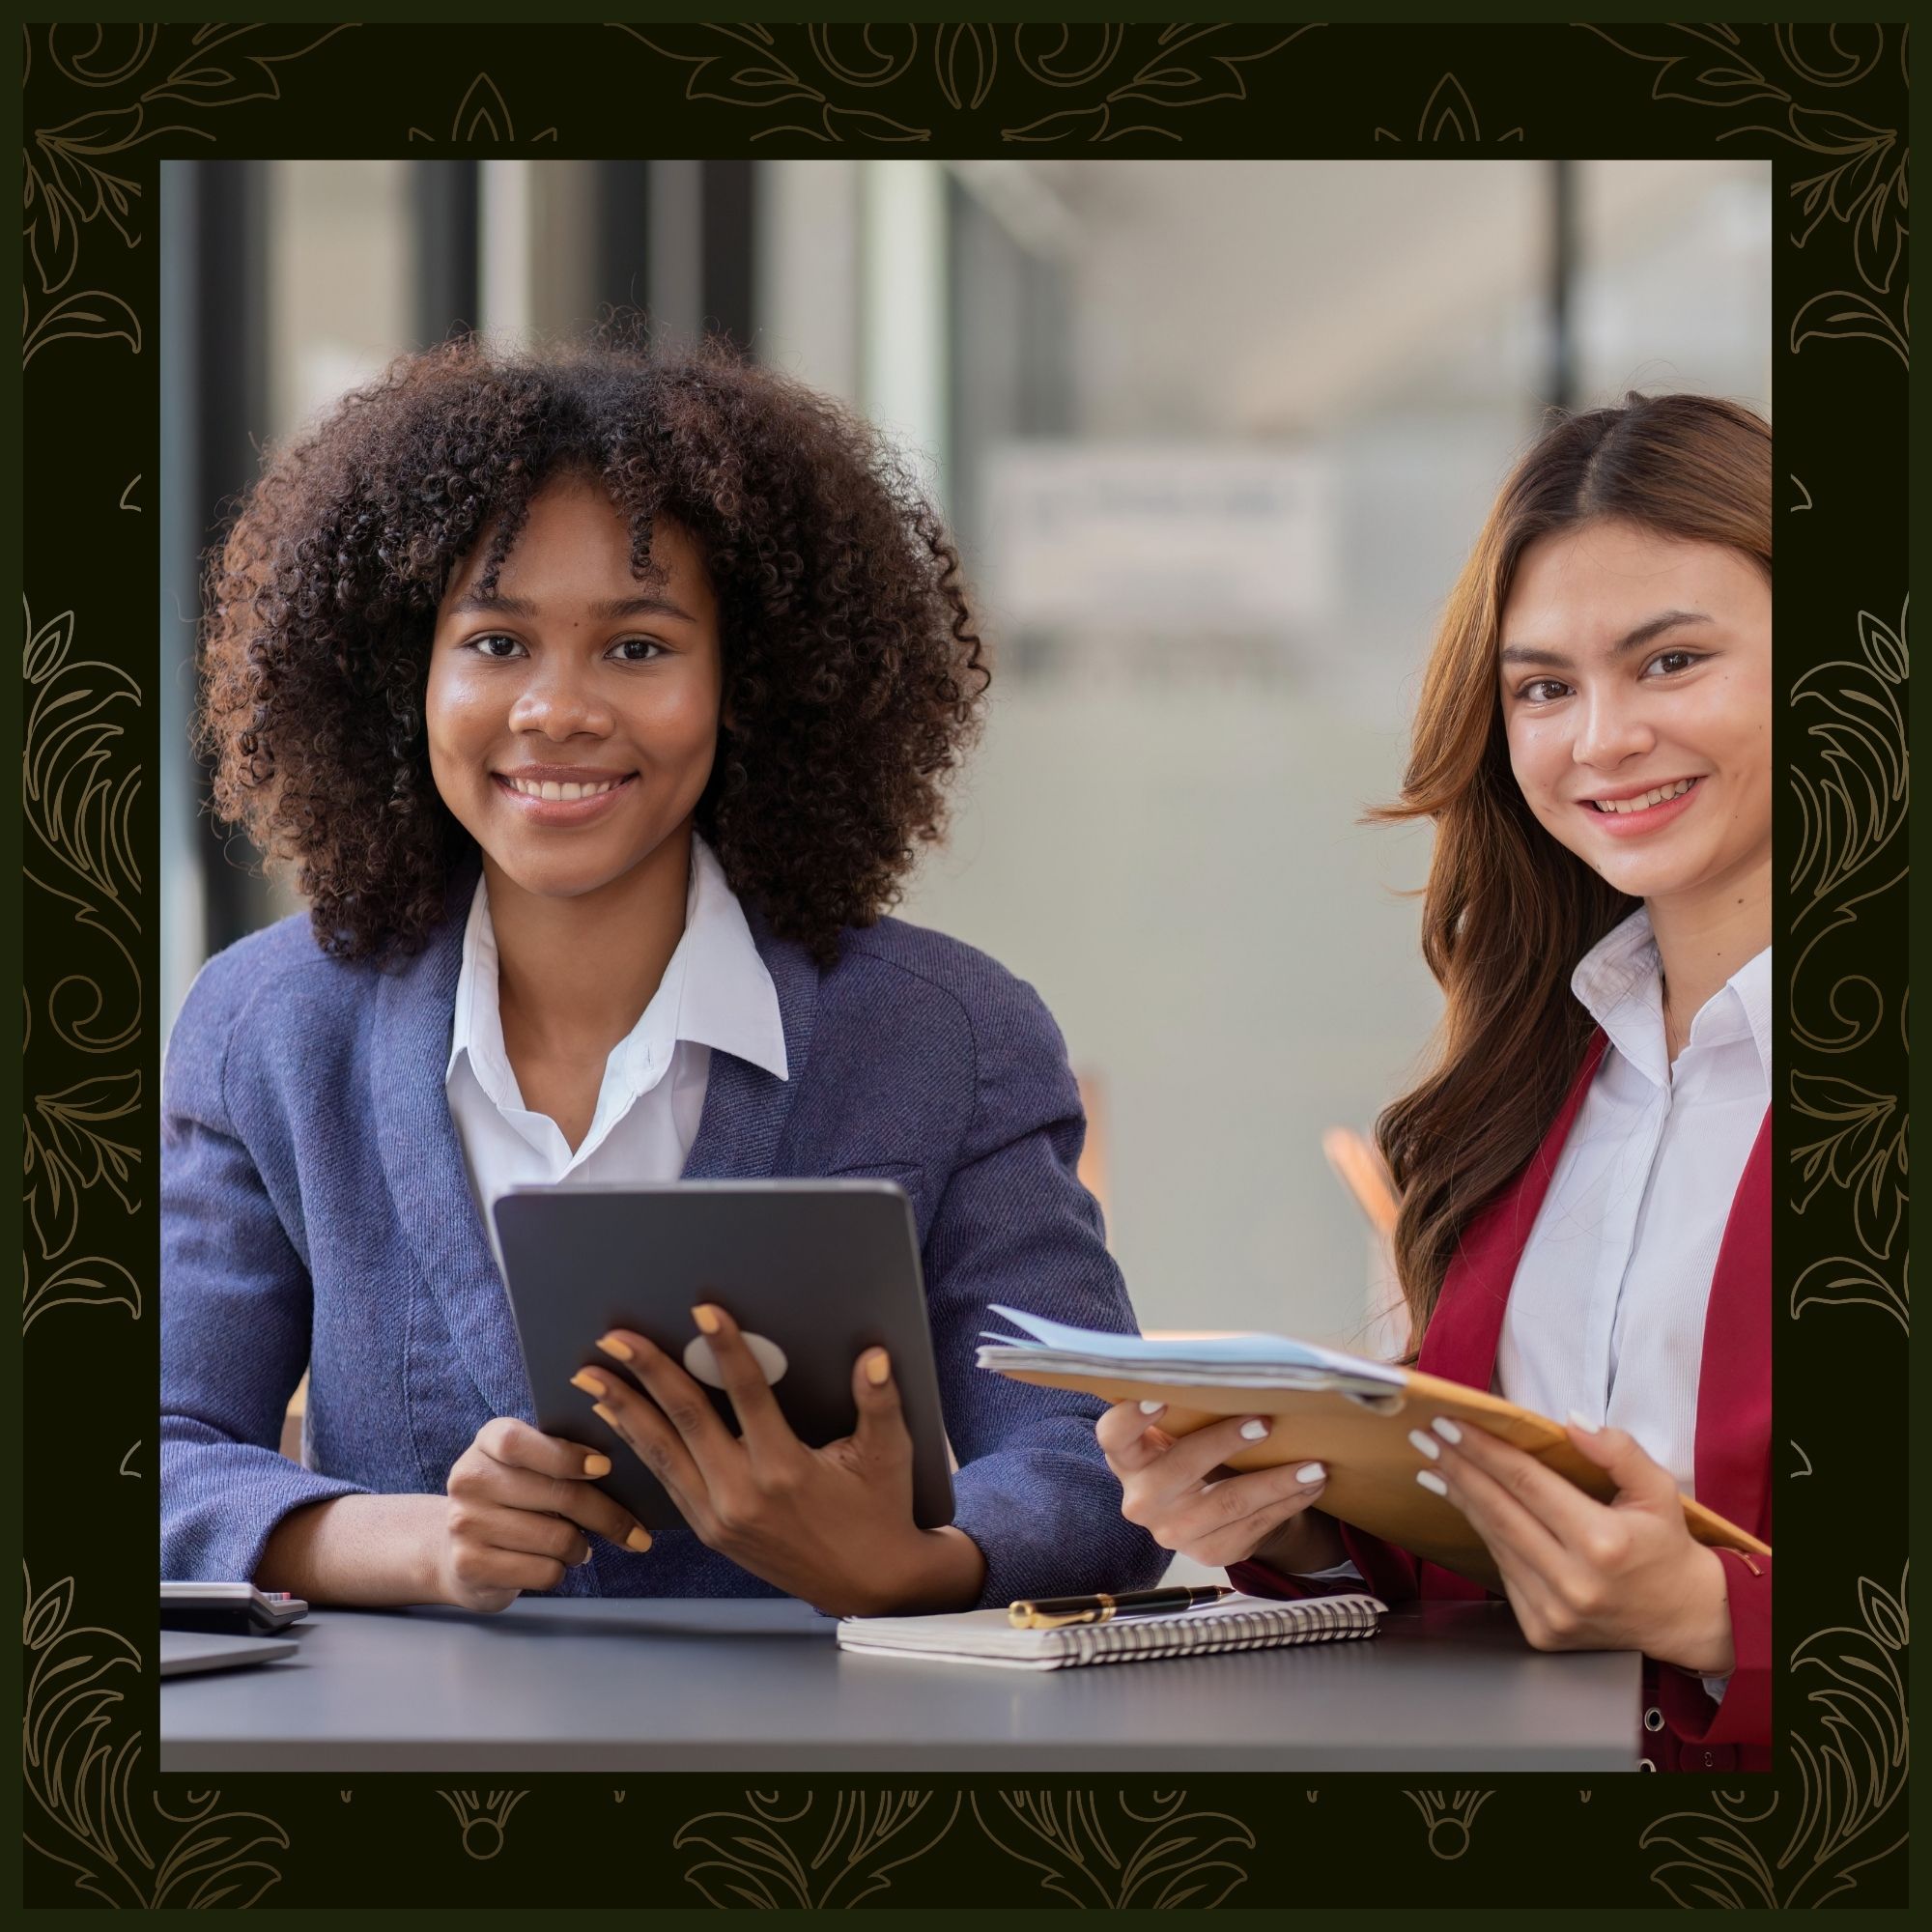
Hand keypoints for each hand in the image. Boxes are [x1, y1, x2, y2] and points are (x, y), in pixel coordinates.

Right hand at [437, 1416, 652, 1613]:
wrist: (458, 1548)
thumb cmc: (514, 1498)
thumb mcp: (529, 1466)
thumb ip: (564, 1457)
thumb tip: (632, 1470)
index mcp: (488, 1441)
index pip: (521, 1442)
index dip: (566, 1455)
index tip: (606, 1467)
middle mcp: (470, 1479)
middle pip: (558, 1494)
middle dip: (608, 1516)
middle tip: (637, 1533)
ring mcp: (464, 1524)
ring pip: (557, 1539)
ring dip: (581, 1548)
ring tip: (580, 1546)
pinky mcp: (469, 1566)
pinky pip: (544, 1572)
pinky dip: (561, 1570)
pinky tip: (554, 1564)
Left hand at [574, 1305, 984, 1616]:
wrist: (867, 1586)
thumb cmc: (881, 1512)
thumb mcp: (888, 1456)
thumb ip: (879, 1403)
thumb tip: (874, 1356)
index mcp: (786, 1470)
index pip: (749, 1396)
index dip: (726, 1350)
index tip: (702, 1312)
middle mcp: (743, 1494)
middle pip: (687, 1420)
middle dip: (647, 1374)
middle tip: (614, 1338)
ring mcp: (719, 1517)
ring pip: (663, 1453)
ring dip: (624, 1411)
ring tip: (591, 1377)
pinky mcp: (709, 1531)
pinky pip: (666, 1480)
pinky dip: (638, 1446)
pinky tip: (616, 1421)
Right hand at [1097, 1400, 1332, 1568]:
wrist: (1210, 1507)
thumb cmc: (1194, 1448)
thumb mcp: (1180, 1427)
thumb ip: (1189, 1402)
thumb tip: (1230, 1364)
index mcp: (1127, 1456)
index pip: (1114, 1434)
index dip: (1132, 1416)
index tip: (1161, 1395)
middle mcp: (1142, 1498)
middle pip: (1181, 1467)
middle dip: (1226, 1441)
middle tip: (1265, 1422)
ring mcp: (1173, 1531)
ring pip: (1229, 1502)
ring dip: (1276, 1481)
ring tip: (1312, 1464)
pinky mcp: (1209, 1552)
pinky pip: (1253, 1525)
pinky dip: (1287, 1503)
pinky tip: (1310, 1485)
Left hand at [1412, 1413, 1734, 1674]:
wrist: (1682, 1618)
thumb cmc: (1666, 1547)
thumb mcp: (1659, 1489)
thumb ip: (1618, 1451)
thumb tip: (1571, 1423)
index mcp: (1602, 1542)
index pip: (1526, 1484)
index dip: (1484, 1451)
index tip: (1450, 1424)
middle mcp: (1573, 1581)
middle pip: (1498, 1511)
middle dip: (1457, 1468)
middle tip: (1425, 1437)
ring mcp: (1554, 1611)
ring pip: (1495, 1540)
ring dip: (1461, 1499)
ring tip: (1436, 1467)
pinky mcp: (1542, 1630)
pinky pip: (1503, 1570)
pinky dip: (1486, 1535)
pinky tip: (1469, 1508)